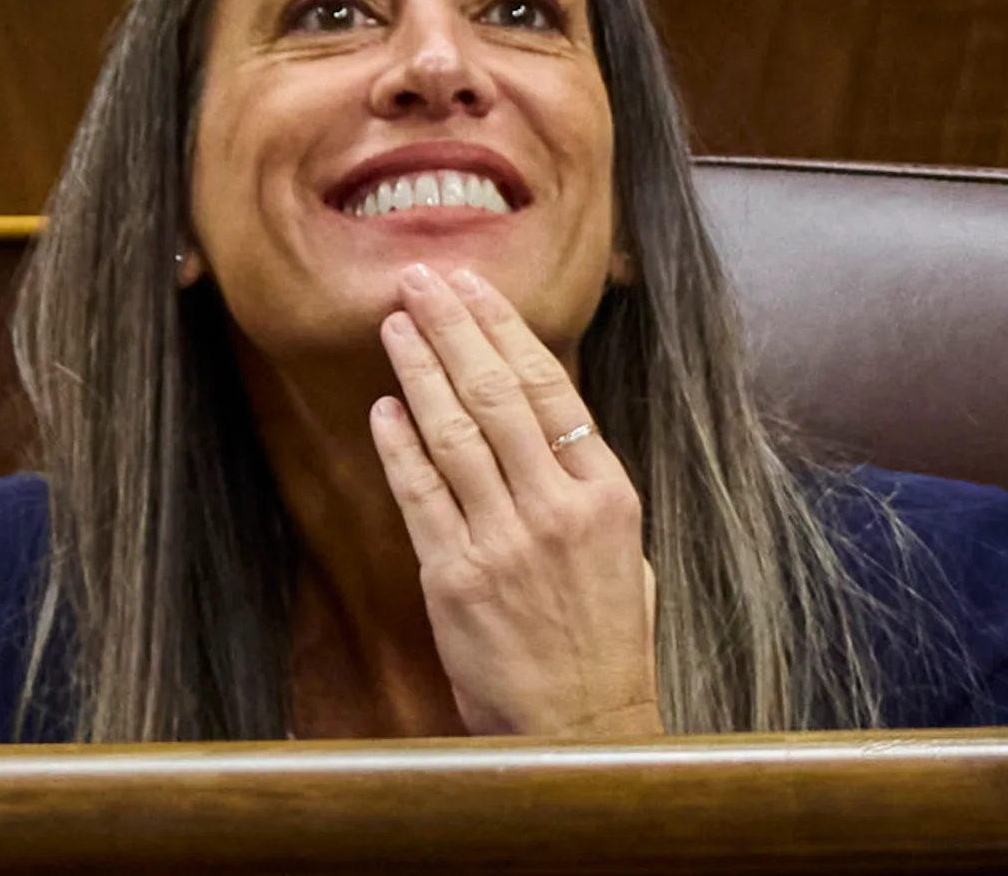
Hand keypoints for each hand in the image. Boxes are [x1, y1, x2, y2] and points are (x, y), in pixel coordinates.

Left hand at [369, 263, 660, 736]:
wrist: (581, 730)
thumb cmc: (605, 642)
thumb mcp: (623, 550)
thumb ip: (582, 484)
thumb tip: (538, 418)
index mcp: (607, 492)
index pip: (549, 386)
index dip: (502, 328)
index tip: (472, 286)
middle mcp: (557, 506)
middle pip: (495, 394)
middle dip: (452, 327)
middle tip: (418, 278)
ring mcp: (505, 541)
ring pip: (453, 433)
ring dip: (418, 370)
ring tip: (394, 324)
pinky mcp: (457, 578)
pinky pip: (421, 495)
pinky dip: (400, 446)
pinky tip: (384, 408)